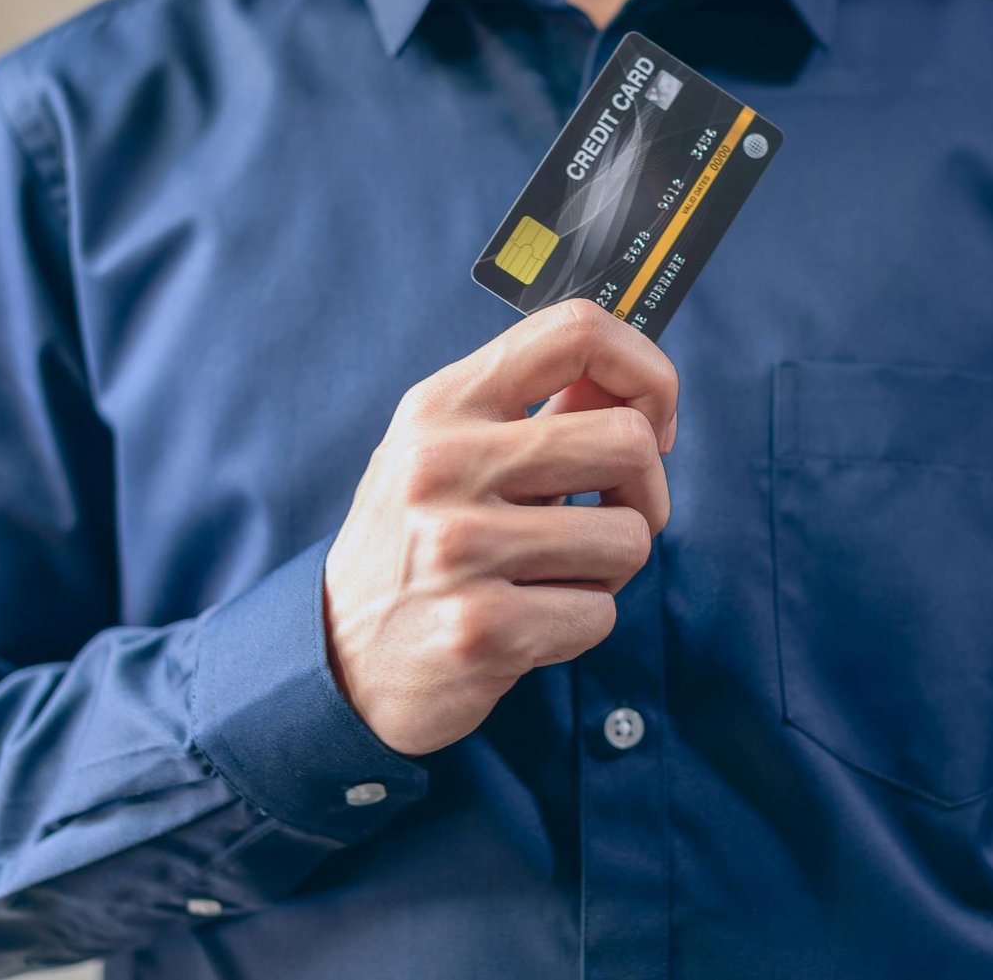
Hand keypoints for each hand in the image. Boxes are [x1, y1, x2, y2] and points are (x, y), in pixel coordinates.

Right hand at [323, 299, 678, 756]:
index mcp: (443, 405)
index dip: (647, 369)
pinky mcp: (480, 629)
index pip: (575, 331)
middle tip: (609, 520)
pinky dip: (579, 626)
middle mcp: (443, 464)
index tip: (654, 421)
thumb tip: (641, 385)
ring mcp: (458, 547)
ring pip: (629, 537)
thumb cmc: (421, 546)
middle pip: (627, 440)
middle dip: (646, 491)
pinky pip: (599, 615)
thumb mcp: (454, 455)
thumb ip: (540, 413)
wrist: (338, 661)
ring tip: (548, 579)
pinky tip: (525, 625)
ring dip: (608, 570)